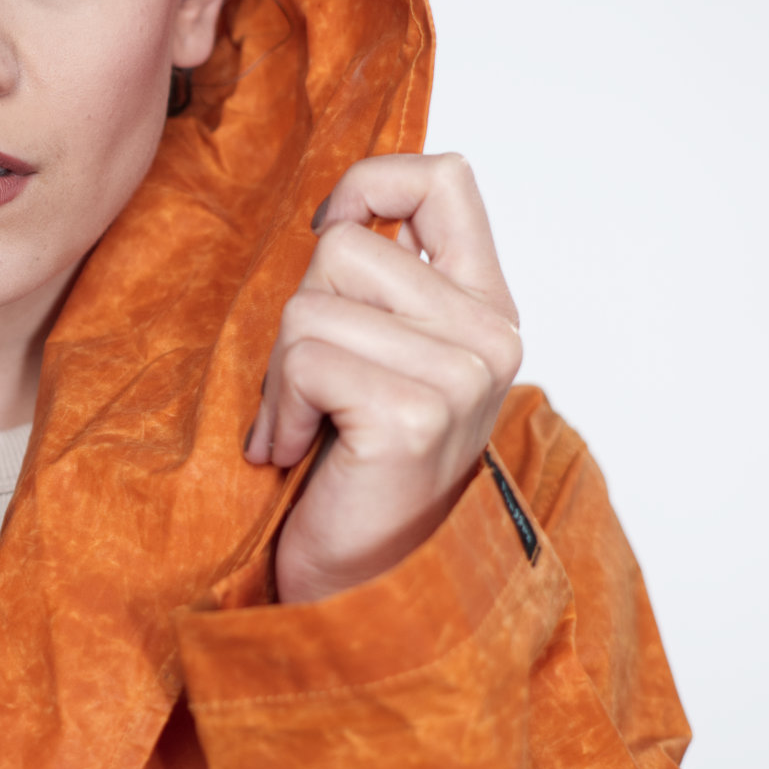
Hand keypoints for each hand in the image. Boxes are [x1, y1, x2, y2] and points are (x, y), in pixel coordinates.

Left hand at [245, 154, 522, 605]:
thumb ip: (381, 286)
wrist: (362, 589)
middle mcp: (491, 334)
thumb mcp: (379, 357)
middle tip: (313, 392)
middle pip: (344, 246)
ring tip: (306, 428)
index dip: (370, 184)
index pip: (444, 179)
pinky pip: (303, 361)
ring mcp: (461, 375)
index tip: (330, 232)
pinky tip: (295, 454)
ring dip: (280, 374)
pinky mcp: (415, 415)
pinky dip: (277, 412)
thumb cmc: (354, 471)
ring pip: (311, 305)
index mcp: (486, 306)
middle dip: (299, 318)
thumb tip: (337, 211)